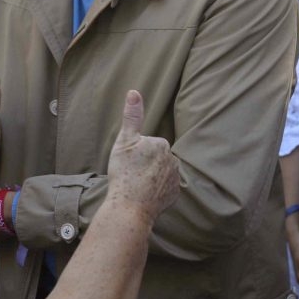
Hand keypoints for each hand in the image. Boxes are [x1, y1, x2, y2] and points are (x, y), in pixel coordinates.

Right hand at [106, 90, 178, 222]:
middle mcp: (173, 160)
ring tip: (137, 185)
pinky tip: (145, 195)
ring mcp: (175, 179)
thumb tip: (134, 92)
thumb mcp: (124, 141)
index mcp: (162, 144)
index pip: (148, 144)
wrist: (129, 207)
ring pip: (161, 172)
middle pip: (155, 158)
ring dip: (152, 176)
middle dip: (145, 164)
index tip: (129, 163)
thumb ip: (132, 116)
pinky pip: (165, 188)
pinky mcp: (174, 194)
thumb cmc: (124, 173)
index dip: (135, 153)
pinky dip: (156, 190)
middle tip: (131, 174)